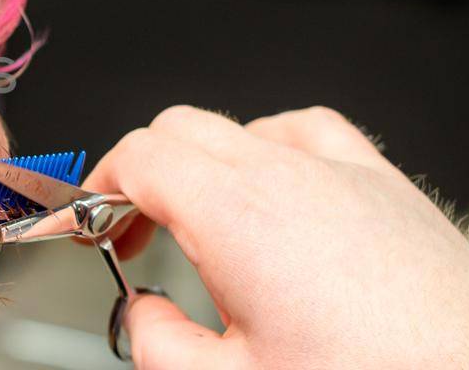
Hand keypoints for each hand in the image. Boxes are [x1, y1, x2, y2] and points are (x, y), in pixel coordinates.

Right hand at [83, 106, 468, 368]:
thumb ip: (157, 342)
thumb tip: (141, 314)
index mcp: (235, 215)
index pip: (137, 157)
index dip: (96, 188)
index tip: (85, 225)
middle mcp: (286, 173)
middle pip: (180, 130)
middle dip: (140, 174)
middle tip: (128, 230)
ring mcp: (339, 169)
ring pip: (241, 127)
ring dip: (204, 165)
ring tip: (199, 222)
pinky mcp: (383, 180)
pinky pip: (308, 131)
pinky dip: (272, 151)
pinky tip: (275, 189)